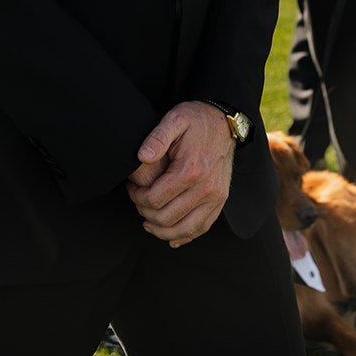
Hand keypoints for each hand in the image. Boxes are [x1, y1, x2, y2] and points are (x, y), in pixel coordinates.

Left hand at [126, 101, 234, 247]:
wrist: (223, 122)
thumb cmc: (197, 120)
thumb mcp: (175, 119)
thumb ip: (157, 137)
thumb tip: (142, 156)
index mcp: (190, 170)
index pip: (155, 199)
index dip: (137, 198)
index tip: (132, 189)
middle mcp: (206, 188)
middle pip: (167, 218)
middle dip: (146, 214)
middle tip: (137, 202)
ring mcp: (215, 197)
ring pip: (184, 229)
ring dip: (162, 230)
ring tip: (149, 222)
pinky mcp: (220, 201)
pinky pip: (202, 227)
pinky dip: (185, 236)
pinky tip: (172, 235)